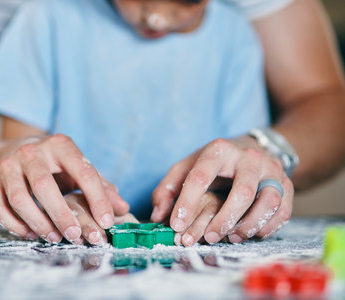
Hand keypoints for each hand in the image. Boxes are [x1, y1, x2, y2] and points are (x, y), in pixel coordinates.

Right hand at [0, 134, 129, 241]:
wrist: (10, 152)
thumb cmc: (52, 164)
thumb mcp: (77, 168)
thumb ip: (100, 186)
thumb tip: (122, 208)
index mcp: (60, 145)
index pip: (83, 171)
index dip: (97, 198)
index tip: (107, 221)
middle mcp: (31, 151)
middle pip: (44, 185)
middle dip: (61, 214)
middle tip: (76, 236)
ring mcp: (7, 164)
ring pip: (19, 199)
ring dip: (38, 223)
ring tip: (55, 238)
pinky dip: (15, 225)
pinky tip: (31, 234)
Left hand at [151, 136, 293, 243]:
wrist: (253, 149)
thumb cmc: (214, 163)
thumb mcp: (187, 166)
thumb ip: (168, 188)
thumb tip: (158, 215)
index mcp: (219, 150)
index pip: (201, 175)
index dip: (187, 202)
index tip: (176, 224)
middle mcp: (248, 158)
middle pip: (243, 191)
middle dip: (225, 219)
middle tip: (209, 237)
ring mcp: (271, 171)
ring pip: (269, 201)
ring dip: (249, 226)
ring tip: (232, 237)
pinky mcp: (287, 185)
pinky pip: (283, 211)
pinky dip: (267, 227)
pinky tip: (250, 233)